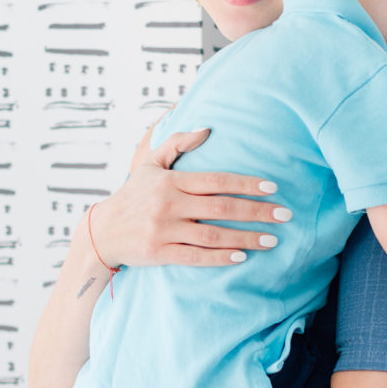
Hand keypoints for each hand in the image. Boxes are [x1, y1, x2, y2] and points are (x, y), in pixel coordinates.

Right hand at [88, 128, 289, 268]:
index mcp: (170, 181)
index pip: (215, 180)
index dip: (245, 184)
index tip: (272, 188)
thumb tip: (208, 129)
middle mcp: (167, 204)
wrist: (101, 231)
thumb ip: (176, 143)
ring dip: (245, 238)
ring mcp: (163, 230)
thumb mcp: (149, 163)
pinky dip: (220, 258)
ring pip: (212, 235)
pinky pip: (195, 257)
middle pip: (220, 207)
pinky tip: (242, 257)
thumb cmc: (132, 195)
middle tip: (285, 215)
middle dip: (256, 211)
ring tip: (272, 240)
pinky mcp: (159, 254)